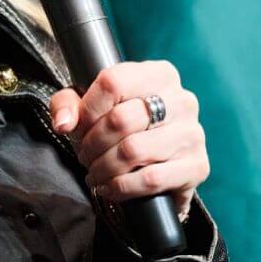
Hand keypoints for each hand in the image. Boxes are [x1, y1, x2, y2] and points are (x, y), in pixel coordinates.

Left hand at [48, 60, 208, 218]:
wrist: (156, 166)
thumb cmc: (119, 128)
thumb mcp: (88, 107)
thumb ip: (67, 104)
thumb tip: (63, 123)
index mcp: (159, 74)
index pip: (112, 82)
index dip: (87, 110)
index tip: (78, 128)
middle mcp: (182, 100)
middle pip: (120, 119)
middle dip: (92, 144)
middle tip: (85, 156)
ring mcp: (193, 133)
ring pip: (133, 151)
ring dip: (104, 167)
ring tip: (95, 172)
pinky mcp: (197, 166)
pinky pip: (151, 179)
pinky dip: (121, 187)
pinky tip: (110, 187)